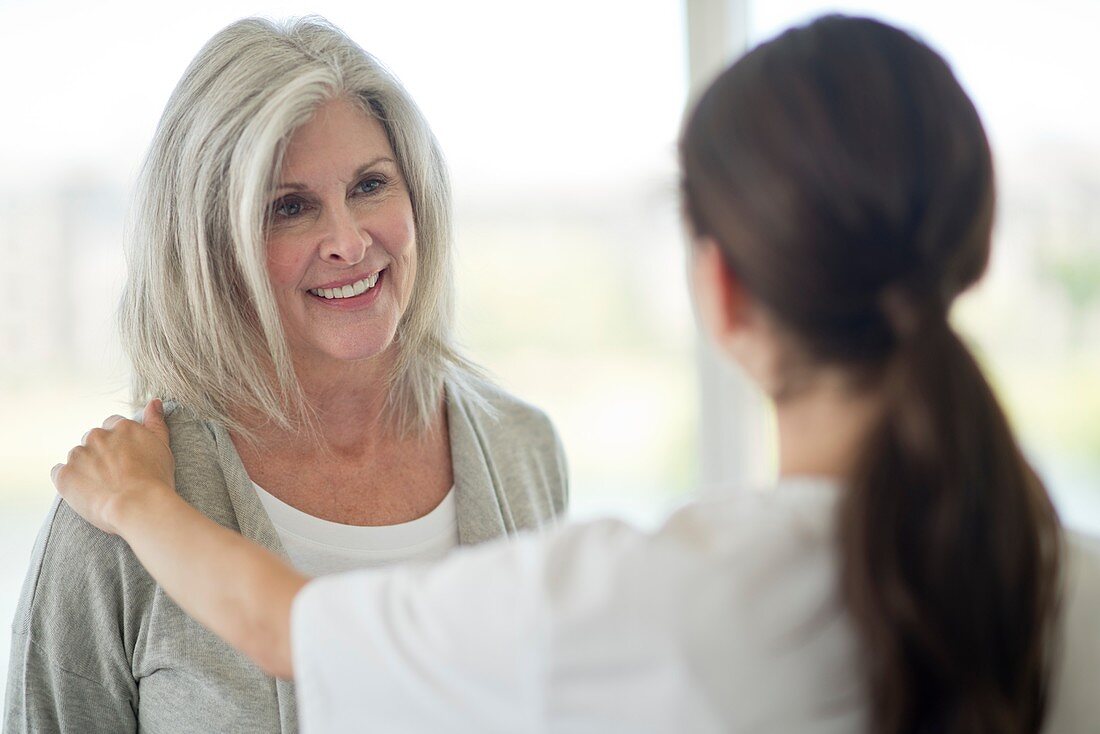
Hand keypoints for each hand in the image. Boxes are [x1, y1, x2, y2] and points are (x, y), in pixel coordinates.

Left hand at [52, 399, 175, 534]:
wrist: (139, 506)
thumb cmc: (156, 479)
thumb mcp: (162, 447)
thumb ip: (155, 423)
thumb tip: (154, 401)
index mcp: (121, 427)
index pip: (112, 426)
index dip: (118, 443)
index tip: (124, 458)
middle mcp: (97, 436)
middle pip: (93, 440)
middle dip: (100, 454)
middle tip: (114, 475)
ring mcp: (79, 454)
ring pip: (77, 456)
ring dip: (85, 467)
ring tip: (101, 486)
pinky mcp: (64, 474)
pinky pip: (59, 472)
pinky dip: (69, 479)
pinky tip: (84, 490)